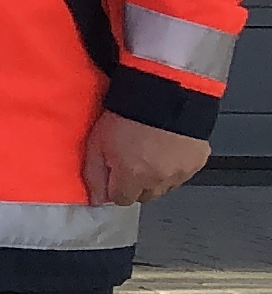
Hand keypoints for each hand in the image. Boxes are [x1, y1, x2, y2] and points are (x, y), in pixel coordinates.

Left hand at [86, 111, 211, 209]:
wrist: (163, 92)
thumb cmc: (128, 114)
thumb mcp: (97, 143)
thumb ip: (94, 175)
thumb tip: (95, 200)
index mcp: (133, 176)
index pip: (121, 200)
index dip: (115, 187)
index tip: (114, 174)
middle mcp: (159, 178)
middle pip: (145, 196)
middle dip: (137, 184)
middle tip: (132, 161)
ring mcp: (181, 171)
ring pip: (166, 186)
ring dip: (157, 177)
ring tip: (151, 153)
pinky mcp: (198, 160)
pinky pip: (184, 173)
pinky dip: (176, 166)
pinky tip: (167, 149)